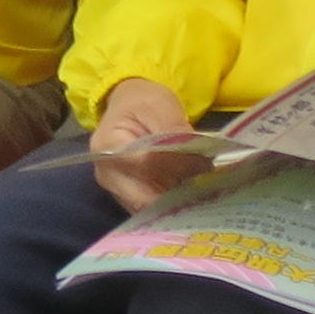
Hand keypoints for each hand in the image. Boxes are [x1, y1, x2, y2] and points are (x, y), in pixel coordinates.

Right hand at [88, 78, 216, 213]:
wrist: (129, 108)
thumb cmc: (142, 103)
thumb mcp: (160, 105)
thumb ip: (175, 131)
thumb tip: (197, 160)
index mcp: (108, 145)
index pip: (145, 164)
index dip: (177, 165)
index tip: (204, 163)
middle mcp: (107, 174)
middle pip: (145, 197)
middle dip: (178, 196)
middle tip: (207, 187)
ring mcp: (116, 190)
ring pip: (150, 209)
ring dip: (177, 204)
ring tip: (201, 191)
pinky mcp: (128, 199)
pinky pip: (151, 210)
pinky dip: (172, 205)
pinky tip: (190, 195)